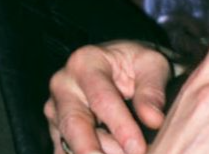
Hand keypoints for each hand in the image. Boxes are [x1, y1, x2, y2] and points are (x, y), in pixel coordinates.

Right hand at [46, 39, 172, 153]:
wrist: (117, 64)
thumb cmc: (135, 63)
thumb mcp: (152, 65)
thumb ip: (152, 91)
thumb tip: (154, 120)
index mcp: (85, 63)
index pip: (102, 100)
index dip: (120, 126)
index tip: (138, 148)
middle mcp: (63, 85)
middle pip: (74, 124)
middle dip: (93, 150)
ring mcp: (55, 110)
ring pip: (69, 143)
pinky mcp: (55, 130)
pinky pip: (65, 152)